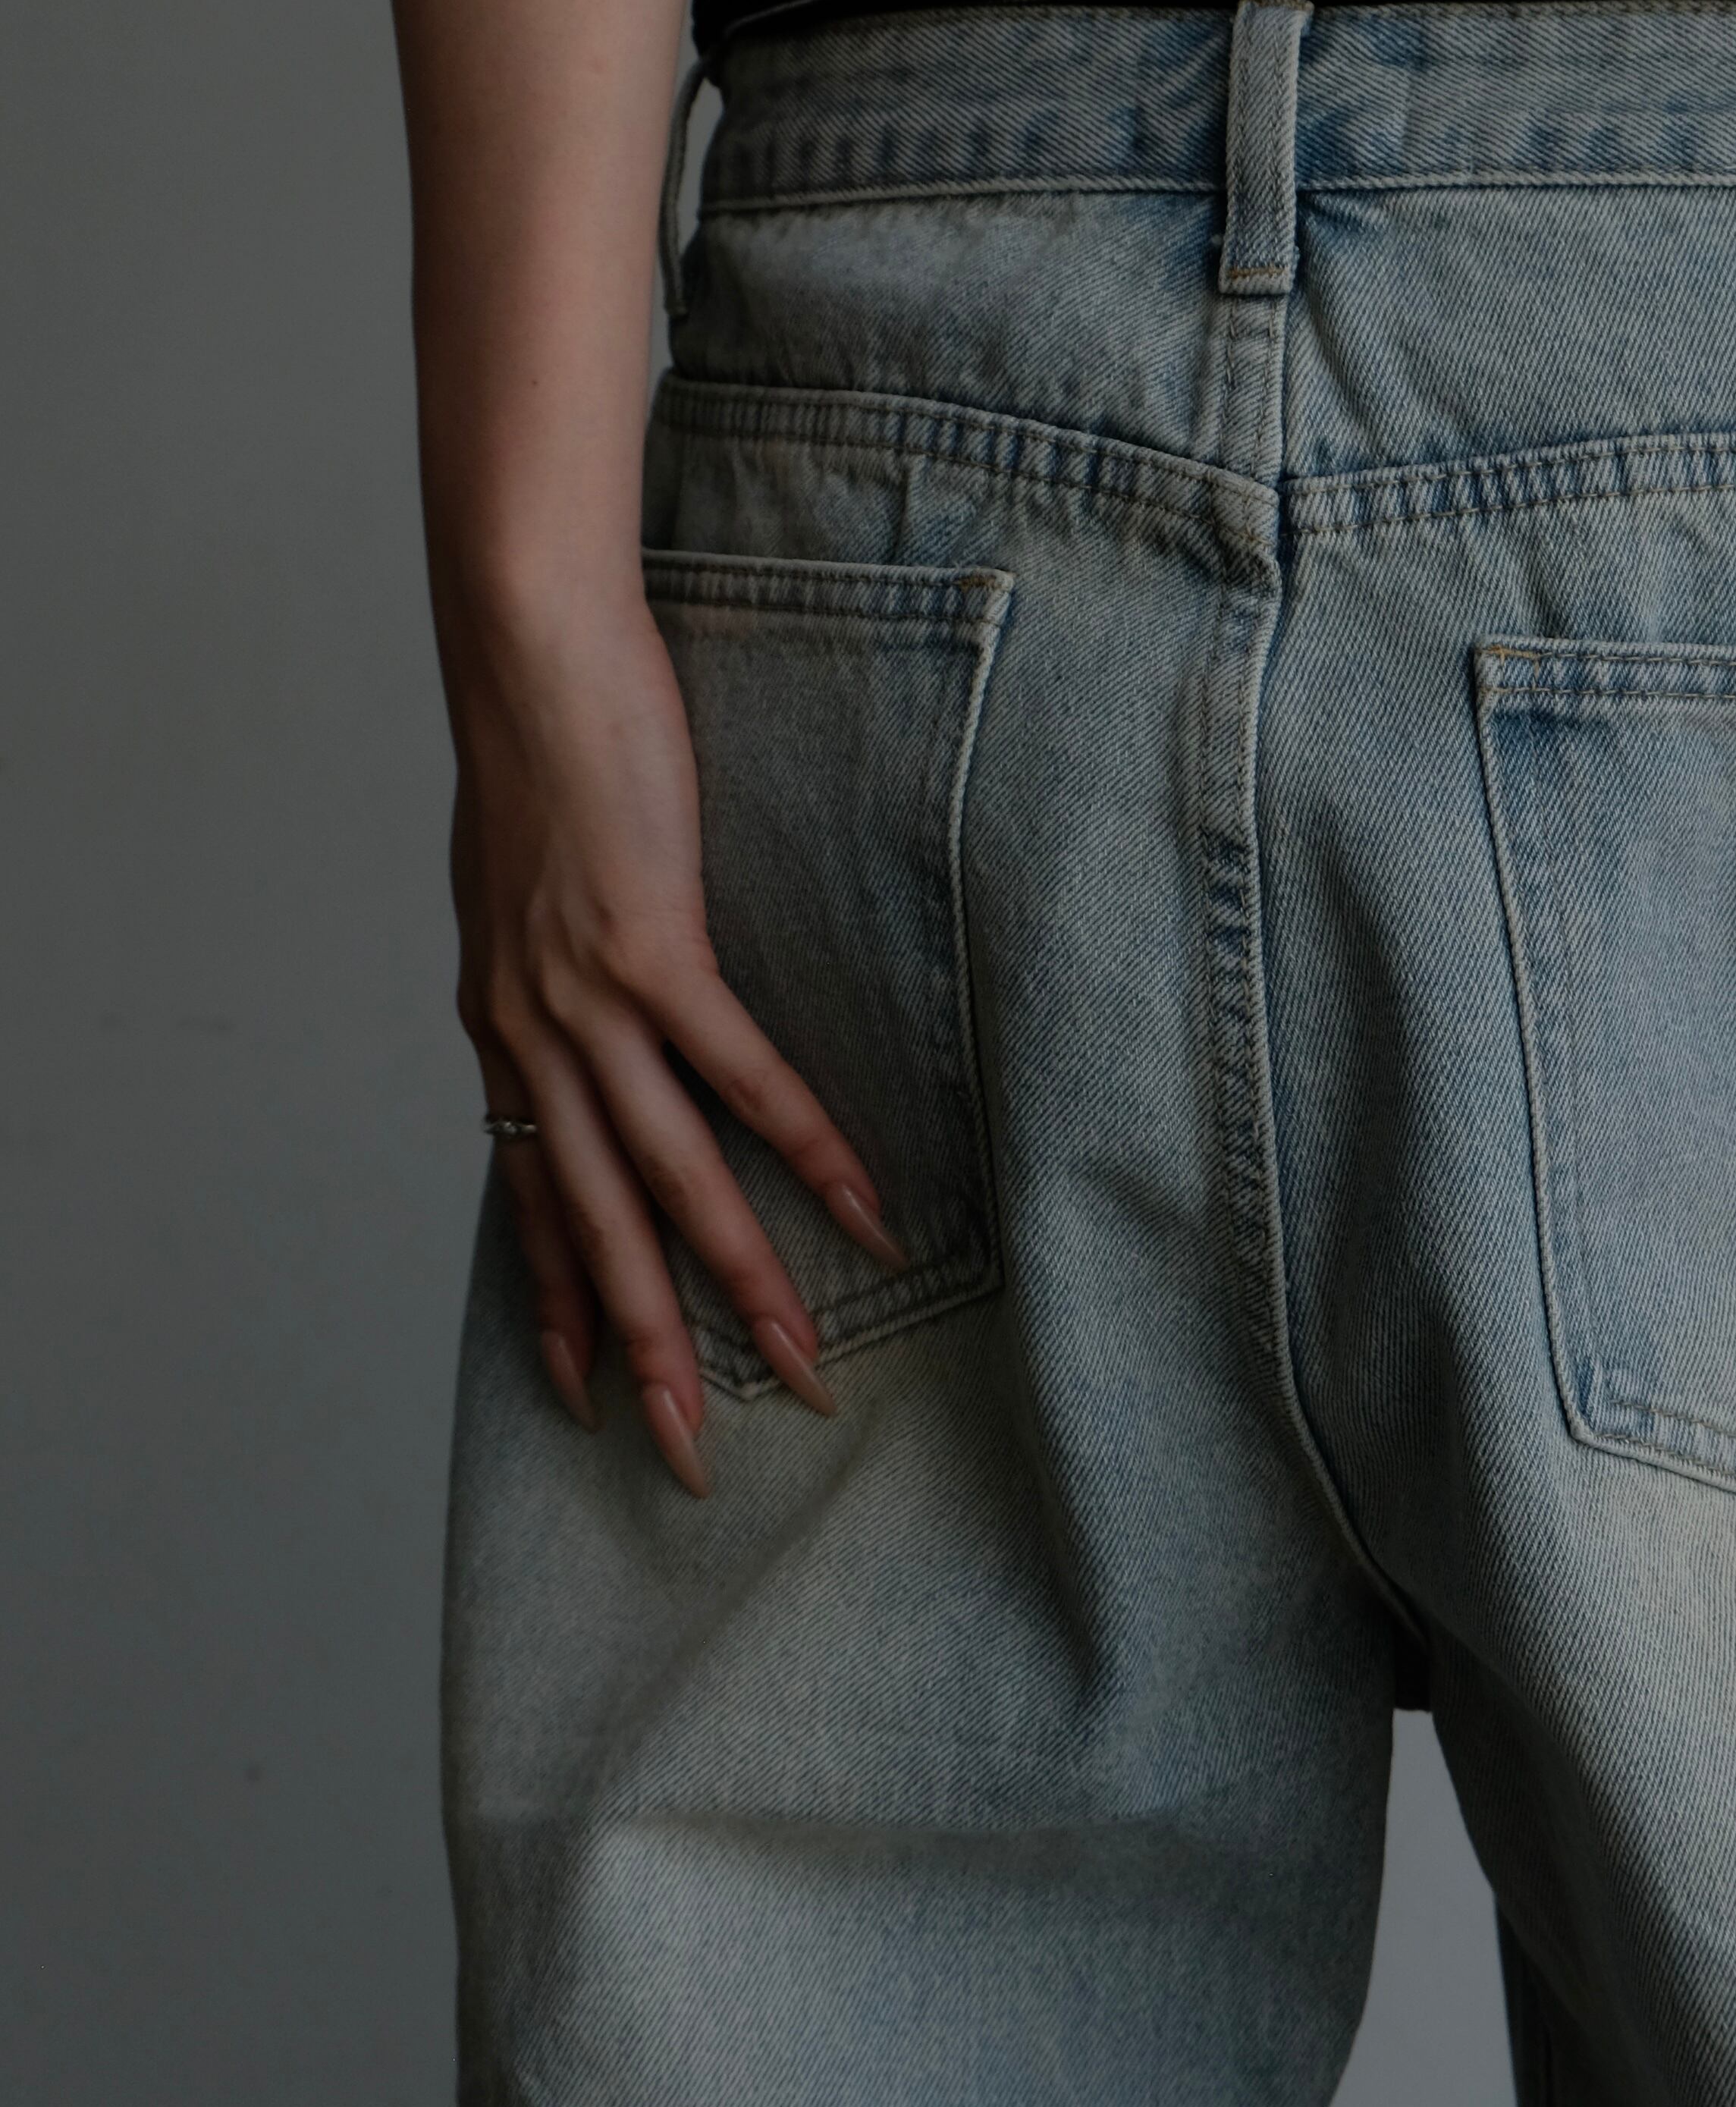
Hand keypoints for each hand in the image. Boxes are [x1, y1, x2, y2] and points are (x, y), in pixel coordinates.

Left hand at [448, 576, 903, 1492]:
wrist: (523, 654)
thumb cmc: (540, 745)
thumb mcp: (526, 882)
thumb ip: (552, 961)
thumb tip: (592, 996)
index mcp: (500, 1027)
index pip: (525, 1196)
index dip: (553, 1303)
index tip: (577, 1394)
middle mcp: (529, 1037)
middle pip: (595, 1227)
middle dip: (647, 1353)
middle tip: (693, 1452)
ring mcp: (585, 1001)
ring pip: (667, 1179)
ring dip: (740, 1284)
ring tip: (803, 1365)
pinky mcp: (651, 950)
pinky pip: (741, 1077)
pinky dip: (808, 1151)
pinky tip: (864, 1211)